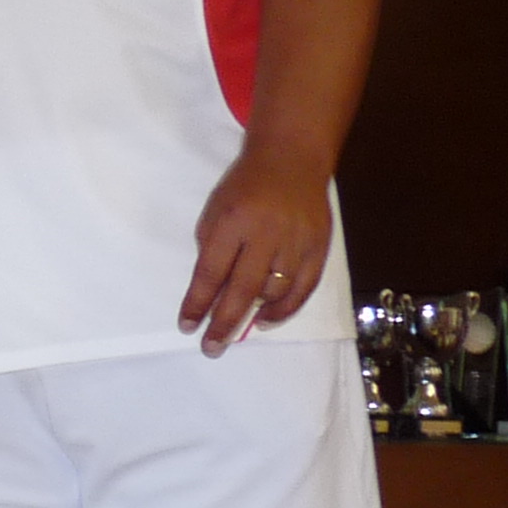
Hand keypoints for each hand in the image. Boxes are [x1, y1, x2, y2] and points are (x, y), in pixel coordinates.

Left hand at [182, 143, 334, 354]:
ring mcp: (297, 241)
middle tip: (211, 347)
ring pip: (275, 292)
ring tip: (236, 331)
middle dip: (223, 322)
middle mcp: (266, 233)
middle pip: (243, 289)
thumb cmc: (245, 187)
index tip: (187, 326)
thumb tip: (211, 292)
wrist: (291, 159)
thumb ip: (213, 248)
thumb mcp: (215, 210)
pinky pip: (304, 287)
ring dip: (254, 316)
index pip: (211, 272)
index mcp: (233, 222)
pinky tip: (267, 320)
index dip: (198, 303)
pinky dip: (286, 309)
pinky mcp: (320, 245)